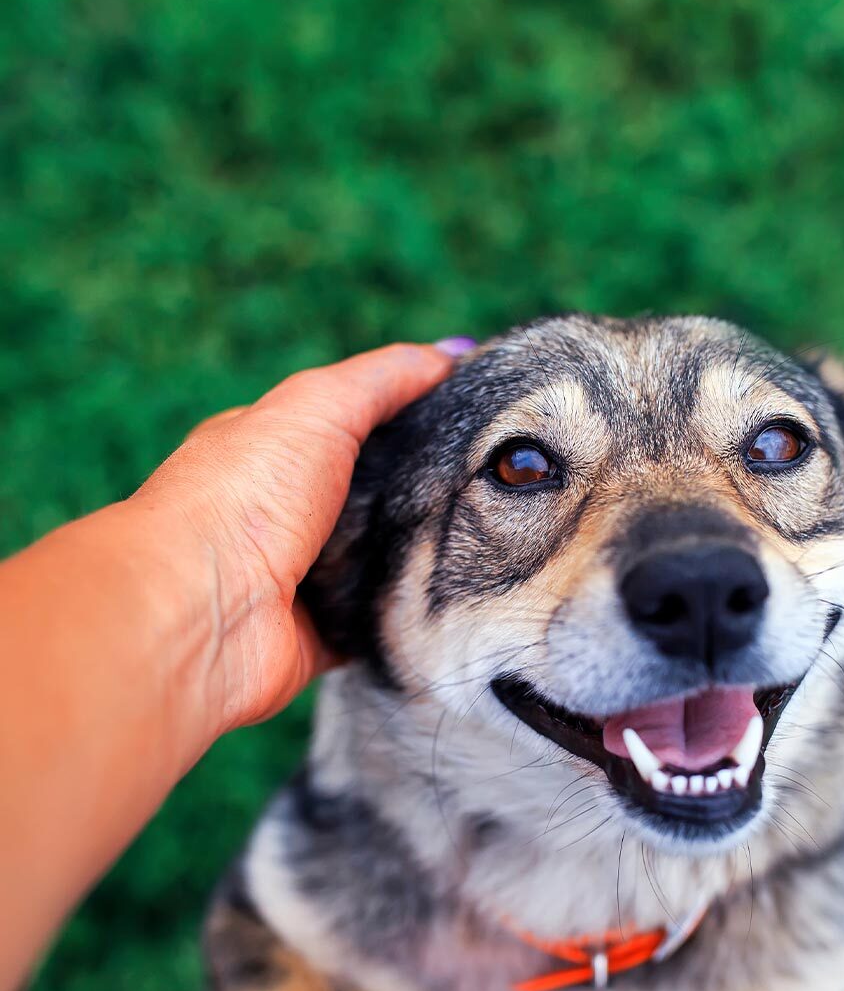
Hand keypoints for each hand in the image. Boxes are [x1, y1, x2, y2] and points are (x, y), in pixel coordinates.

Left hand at [131, 342, 456, 733]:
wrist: (199, 614)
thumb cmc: (243, 498)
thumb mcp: (317, 408)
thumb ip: (383, 379)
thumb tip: (453, 352)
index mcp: (271, 451)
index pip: (350, 426)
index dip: (410, 419)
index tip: (477, 423)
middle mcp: (281, 515)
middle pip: (372, 497)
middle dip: (425, 493)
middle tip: (498, 489)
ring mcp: (297, 579)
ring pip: (378, 564)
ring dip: (421, 559)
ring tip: (493, 544)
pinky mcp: (316, 637)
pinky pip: (375, 627)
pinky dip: (405, 620)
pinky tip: (453, 604)